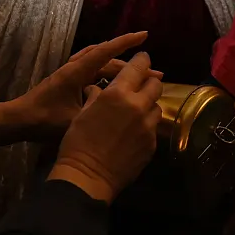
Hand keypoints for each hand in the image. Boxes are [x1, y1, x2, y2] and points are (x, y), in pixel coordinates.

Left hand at [15, 32, 152, 140]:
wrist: (19, 119)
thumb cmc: (44, 119)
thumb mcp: (73, 119)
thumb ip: (96, 112)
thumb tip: (121, 109)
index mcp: (77, 72)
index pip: (106, 51)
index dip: (126, 42)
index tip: (144, 35)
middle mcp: (75, 67)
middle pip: (108, 59)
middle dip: (132, 64)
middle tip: (156, 73)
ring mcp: (71, 72)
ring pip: (101, 63)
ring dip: (121, 67)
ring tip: (140, 76)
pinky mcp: (69, 79)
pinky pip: (94, 68)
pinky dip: (109, 71)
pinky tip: (117, 83)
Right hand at [48, 51, 163, 202]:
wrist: (87, 176)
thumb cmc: (78, 141)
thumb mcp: (82, 112)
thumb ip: (97, 96)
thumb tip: (99, 89)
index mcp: (118, 93)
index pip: (138, 66)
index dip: (141, 59)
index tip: (141, 58)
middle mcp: (138, 106)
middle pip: (155, 84)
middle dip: (148, 82)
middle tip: (139, 86)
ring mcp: (148, 126)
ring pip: (156, 107)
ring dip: (148, 105)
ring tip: (135, 112)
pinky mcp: (152, 144)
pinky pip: (153, 128)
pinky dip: (145, 126)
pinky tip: (133, 133)